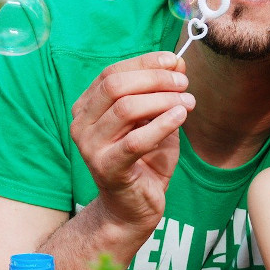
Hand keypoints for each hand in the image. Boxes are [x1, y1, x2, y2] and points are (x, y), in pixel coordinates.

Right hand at [70, 52, 192, 240]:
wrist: (133, 207)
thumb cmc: (144, 160)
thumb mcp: (155, 119)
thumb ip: (162, 91)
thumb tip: (177, 61)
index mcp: (87, 107)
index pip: (112, 72)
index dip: (145, 63)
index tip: (175, 61)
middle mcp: (81, 124)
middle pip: (116, 86)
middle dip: (155, 79)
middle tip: (183, 84)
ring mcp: (90, 147)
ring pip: (126, 109)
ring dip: (163, 100)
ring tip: (188, 102)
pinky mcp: (106, 168)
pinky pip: (136, 140)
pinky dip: (162, 124)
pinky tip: (181, 117)